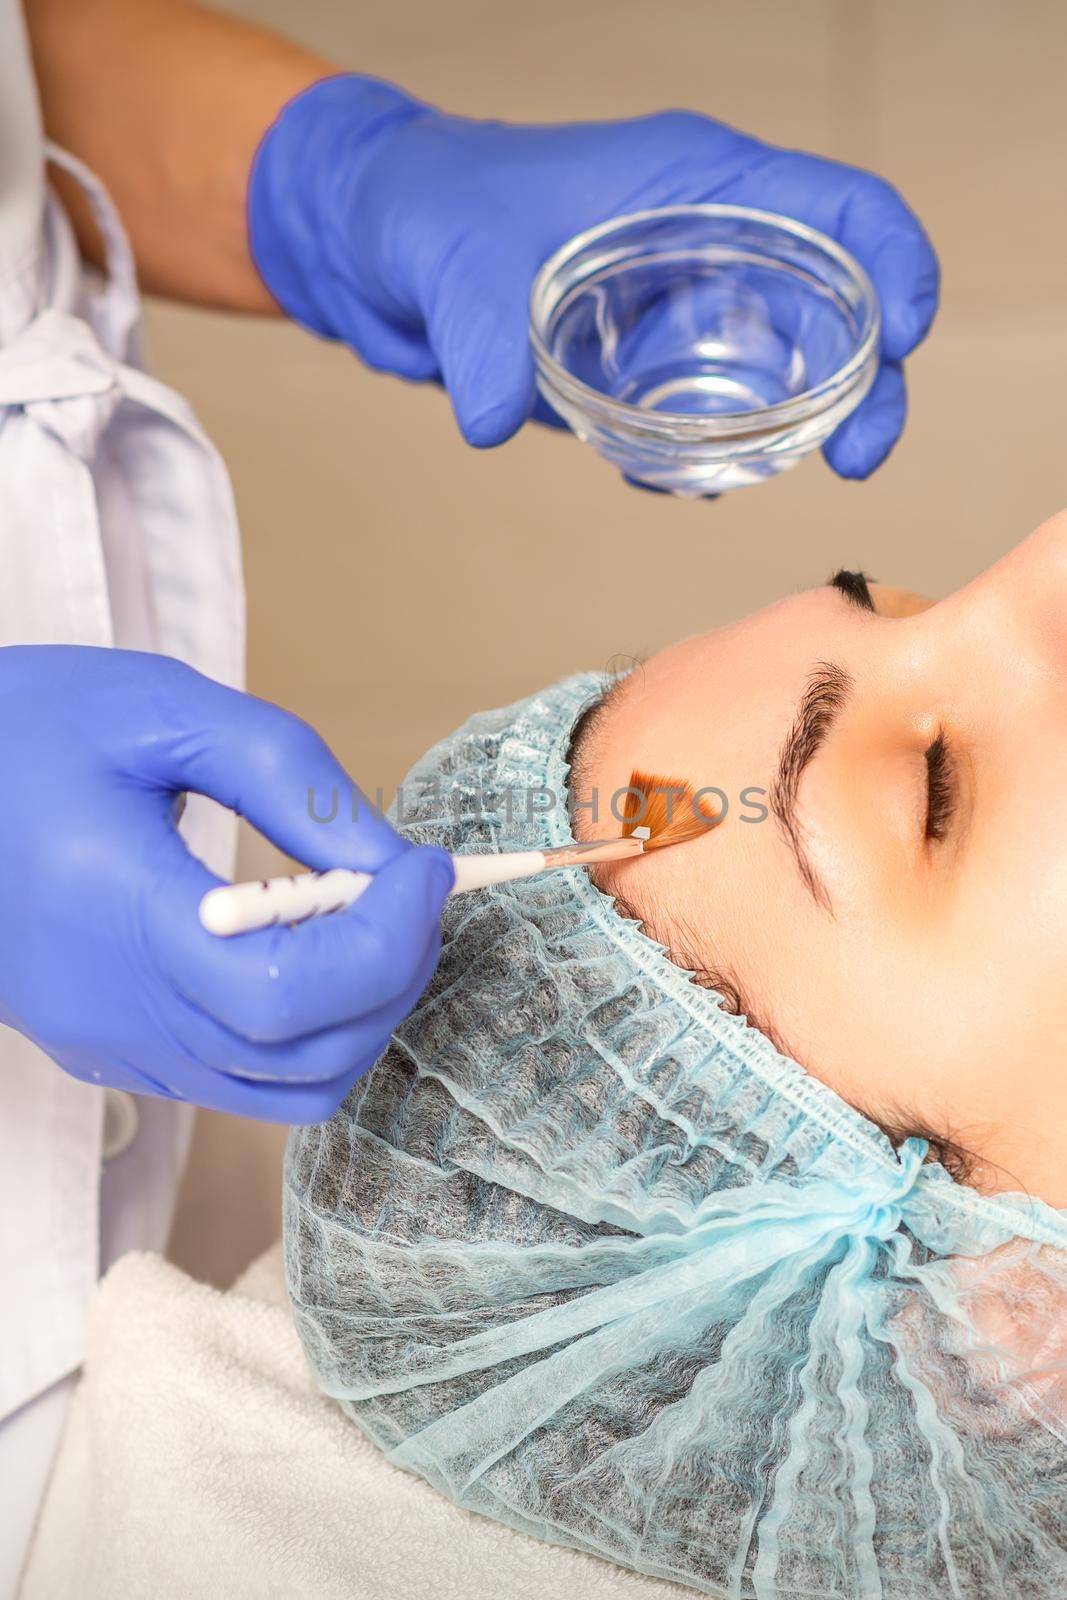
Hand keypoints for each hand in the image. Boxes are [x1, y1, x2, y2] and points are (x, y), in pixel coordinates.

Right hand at [0, 646, 452, 1121]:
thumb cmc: (22, 728)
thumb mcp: (157, 708)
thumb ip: (287, 775)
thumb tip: (388, 856)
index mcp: (118, 919)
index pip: (292, 995)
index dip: (389, 942)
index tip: (425, 867)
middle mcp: (116, 1011)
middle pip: (307, 1056)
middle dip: (394, 973)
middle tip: (410, 886)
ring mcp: (110, 1045)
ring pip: (287, 1088)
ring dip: (359, 1009)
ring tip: (366, 912)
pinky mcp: (109, 1051)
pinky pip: (242, 1078)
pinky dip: (307, 1027)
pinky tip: (302, 941)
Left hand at [248, 76, 938, 478]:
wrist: (377, 245)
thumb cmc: (428, 208)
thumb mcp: (452, 262)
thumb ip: (478, 339)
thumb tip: (489, 419)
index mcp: (696, 185)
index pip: (839, 210)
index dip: (893, 265)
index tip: (904, 340)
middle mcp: (707, 245)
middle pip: (836, 305)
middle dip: (866, 382)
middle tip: (854, 460)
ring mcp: (678, 309)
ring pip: (779, 371)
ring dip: (788, 430)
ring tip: (739, 475)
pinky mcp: (641, 365)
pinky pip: (705, 415)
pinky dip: (706, 453)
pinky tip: (672, 479)